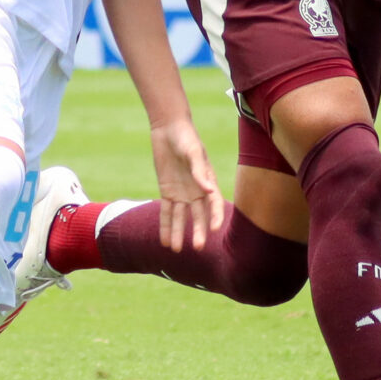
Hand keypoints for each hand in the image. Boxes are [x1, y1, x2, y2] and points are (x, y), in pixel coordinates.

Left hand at [148, 117, 225, 251]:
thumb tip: (209, 189)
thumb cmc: (186, 138)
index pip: (214, 204)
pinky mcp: (167, 192)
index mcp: (208, 181)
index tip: (214, 230)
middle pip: (198, 215)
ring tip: (176, 250)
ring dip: (179, 233)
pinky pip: (166, 212)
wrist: (168, 129)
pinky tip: (164, 240)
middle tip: (197, 248)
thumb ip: (199, 171)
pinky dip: (165, 226)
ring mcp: (181, 193)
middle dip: (197, 231)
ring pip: (180, 218)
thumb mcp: (193, 152)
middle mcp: (196, 191)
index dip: (216, 217)